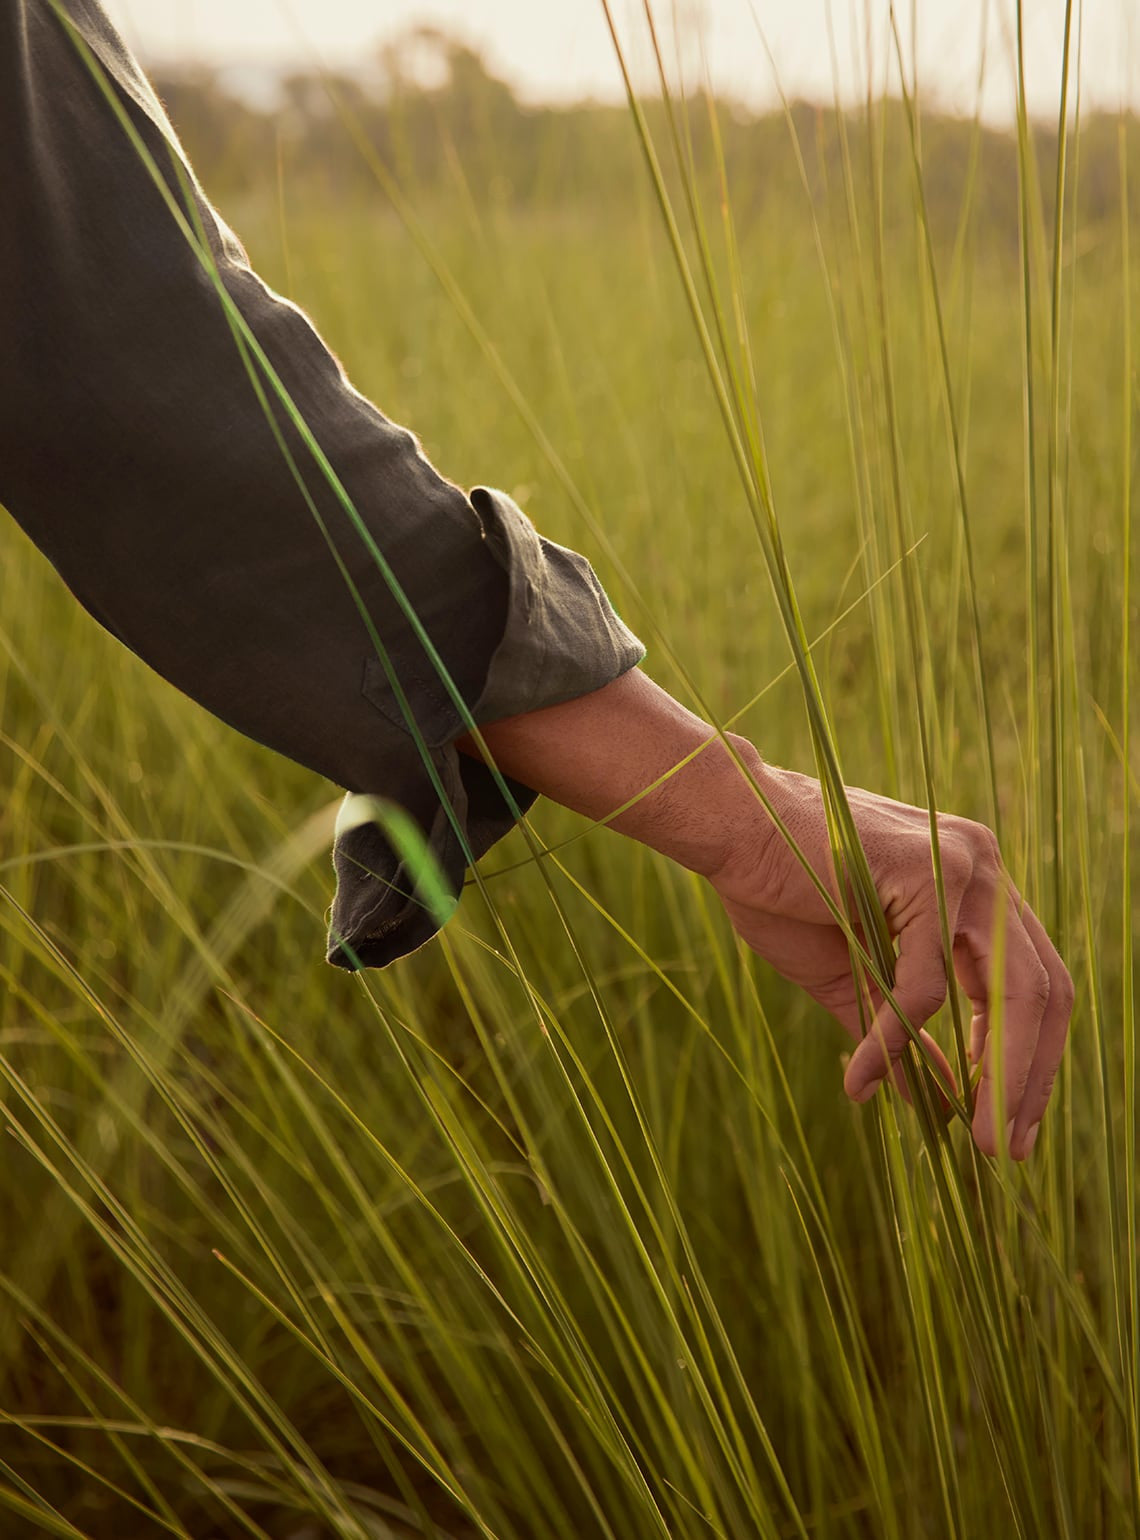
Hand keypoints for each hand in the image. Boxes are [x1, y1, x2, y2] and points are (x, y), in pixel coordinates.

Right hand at [709, 760, 1072, 1159]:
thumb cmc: (779, 888)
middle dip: (1030, 1077)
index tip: (1010, 1122)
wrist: (728, 828)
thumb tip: (933, 1101)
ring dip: (997, 1074)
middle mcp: (982, 866)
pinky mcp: (925, 872)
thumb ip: (899, 1027)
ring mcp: (961, 863)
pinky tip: (861, 1077)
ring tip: (974, 1135)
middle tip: (1006, 1147)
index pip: (1033, 980)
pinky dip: (893, 1040)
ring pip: (1008, 990)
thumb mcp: (852, 974)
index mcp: (972, 884)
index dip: (1031, 1057)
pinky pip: (923, 985)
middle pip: (1044, 989)